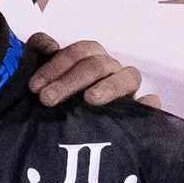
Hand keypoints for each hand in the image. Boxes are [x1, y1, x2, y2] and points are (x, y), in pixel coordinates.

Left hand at [24, 33, 152, 110]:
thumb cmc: (55, 99)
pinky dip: (148, 104)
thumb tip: (49, 44)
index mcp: (90, 57)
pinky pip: (149, 105)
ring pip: (128, 77)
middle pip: (97, 65)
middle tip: (47, 99)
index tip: (34, 86)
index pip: (78, 53)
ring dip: (108, 87)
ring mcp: (126, 89)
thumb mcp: (43, 78)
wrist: (67, 138)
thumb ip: (38, 52)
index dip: (56, 65)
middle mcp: (110, 69)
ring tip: (90, 99)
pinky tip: (144, 105)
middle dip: (70, 81)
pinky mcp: (137, 111)